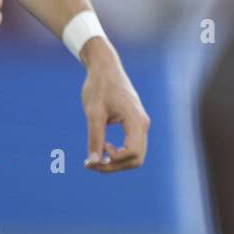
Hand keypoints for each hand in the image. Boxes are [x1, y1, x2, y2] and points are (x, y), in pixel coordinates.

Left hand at [80, 41, 149, 170]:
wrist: (105, 67)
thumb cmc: (99, 87)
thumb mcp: (93, 113)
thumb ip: (94, 138)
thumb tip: (93, 163)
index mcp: (135, 120)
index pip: (131, 153)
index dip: (112, 162)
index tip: (93, 157)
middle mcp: (142, 123)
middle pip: (136, 159)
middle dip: (114, 166)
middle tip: (91, 164)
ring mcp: (141, 124)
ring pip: (135, 155)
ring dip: (116, 162)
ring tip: (95, 157)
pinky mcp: (135, 123)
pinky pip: (132, 146)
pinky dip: (119, 153)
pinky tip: (102, 148)